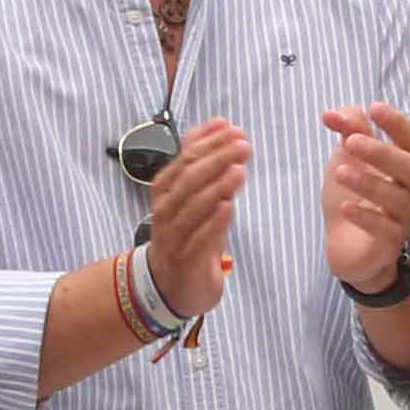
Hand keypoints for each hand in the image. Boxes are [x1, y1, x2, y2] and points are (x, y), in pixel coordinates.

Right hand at [141, 115, 253, 321]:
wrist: (171, 285)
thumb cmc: (187, 233)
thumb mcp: (195, 193)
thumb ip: (204, 161)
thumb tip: (219, 124)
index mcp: (167, 188)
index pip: (186, 158)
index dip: (209, 142)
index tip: (233, 129)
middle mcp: (166, 209)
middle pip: (188, 179)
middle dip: (216, 159)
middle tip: (242, 145)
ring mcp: (173, 235)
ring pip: (192, 206)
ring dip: (217, 186)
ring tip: (239, 170)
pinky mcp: (185, 260)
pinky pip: (197, 239)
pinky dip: (213, 222)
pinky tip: (228, 207)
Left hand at [320, 103, 409, 292]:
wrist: (347, 246)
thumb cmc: (353, 196)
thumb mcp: (348, 159)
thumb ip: (347, 133)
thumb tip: (332, 112)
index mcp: (401, 164)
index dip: (397, 123)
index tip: (374, 108)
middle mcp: (408, 189)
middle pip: (409, 167)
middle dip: (381, 152)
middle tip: (350, 141)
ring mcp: (402, 217)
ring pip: (397, 198)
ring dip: (368, 182)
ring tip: (340, 173)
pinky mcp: (390, 244)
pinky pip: (385, 230)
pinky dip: (365, 217)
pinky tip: (345, 207)